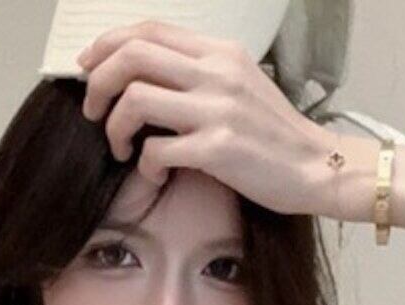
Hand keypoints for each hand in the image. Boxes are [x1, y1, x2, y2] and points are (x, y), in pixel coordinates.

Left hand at [76, 19, 334, 216]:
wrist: (316, 167)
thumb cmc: (274, 135)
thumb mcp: (240, 85)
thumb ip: (200, 74)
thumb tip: (150, 78)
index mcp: (219, 52)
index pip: (148, 30)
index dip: (107, 44)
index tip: (88, 69)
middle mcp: (216, 72)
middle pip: (131, 55)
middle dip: (97, 84)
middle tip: (93, 113)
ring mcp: (217, 109)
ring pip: (135, 99)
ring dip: (114, 127)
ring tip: (122, 147)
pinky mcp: (218, 149)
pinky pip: (156, 150)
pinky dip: (144, 165)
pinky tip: (156, 175)